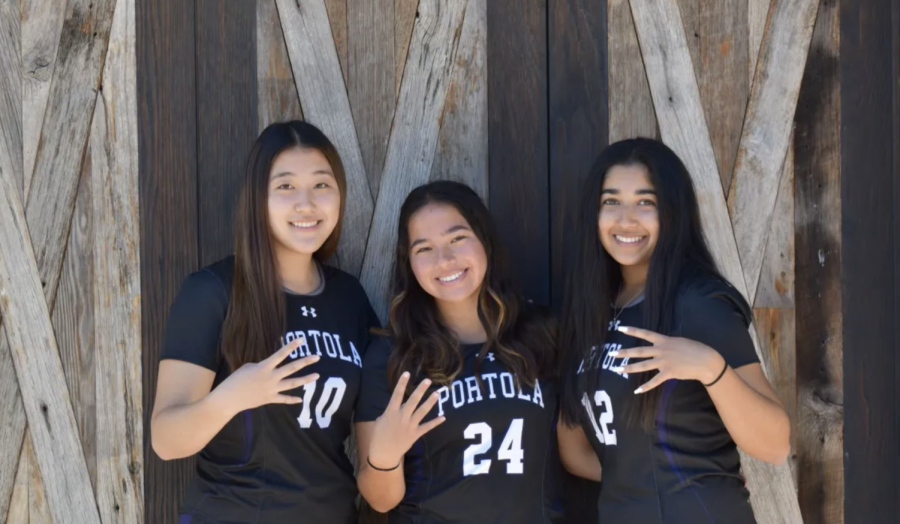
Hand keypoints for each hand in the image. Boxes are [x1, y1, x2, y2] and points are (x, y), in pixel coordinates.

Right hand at [213, 337, 320, 413]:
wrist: (229, 399)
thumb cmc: (235, 380)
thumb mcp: (248, 367)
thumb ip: (262, 367)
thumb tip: (271, 369)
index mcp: (264, 367)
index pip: (280, 354)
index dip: (291, 346)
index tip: (301, 339)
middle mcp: (271, 378)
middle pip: (291, 368)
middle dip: (305, 362)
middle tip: (317, 357)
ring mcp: (272, 389)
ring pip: (292, 383)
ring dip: (305, 379)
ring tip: (317, 376)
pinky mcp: (270, 399)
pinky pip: (284, 399)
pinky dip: (292, 399)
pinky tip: (301, 399)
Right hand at [367, 372, 444, 469]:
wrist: (383, 454)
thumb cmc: (378, 437)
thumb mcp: (380, 421)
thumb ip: (389, 413)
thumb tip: (397, 408)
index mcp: (391, 412)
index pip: (397, 394)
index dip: (402, 383)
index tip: (407, 373)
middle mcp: (402, 417)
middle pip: (413, 400)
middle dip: (420, 390)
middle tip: (428, 380)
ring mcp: (410, 426)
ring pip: (422, 411)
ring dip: (430, 402)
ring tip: (437, 393)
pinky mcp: (415, 434)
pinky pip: (427, 427)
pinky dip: (435, 422)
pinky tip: (443, 417)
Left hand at [610, 326, 725, 393]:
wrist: (705, 360)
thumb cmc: (695, 349)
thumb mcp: (679, 341)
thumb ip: (667, 344)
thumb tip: (660, 346)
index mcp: (664, 340)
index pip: (645, 333)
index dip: (632, 331)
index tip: (620, 329)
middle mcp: (661, 350)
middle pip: (639, 351)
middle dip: (625, 352)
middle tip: (612, 354)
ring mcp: (664, 362)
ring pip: (643, 365)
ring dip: (630, 368)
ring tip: (618, 370)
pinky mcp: (669, 373)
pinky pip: (654, 381)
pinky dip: (645, 387)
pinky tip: (636, 391)